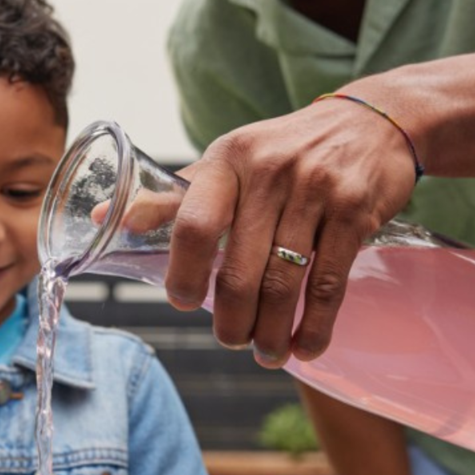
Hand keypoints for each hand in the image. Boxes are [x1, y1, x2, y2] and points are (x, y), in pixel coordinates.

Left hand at [164, 98, 416, 364]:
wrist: (371, 120)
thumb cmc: (282, 151)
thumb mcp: (225, 161)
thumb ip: (172, 197)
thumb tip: (104, 219)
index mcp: (226, 161)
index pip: (194, 224)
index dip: (183, 273)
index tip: (183, 302)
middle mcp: (269, 172)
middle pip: (240, 269)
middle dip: (232, 320)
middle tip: (230, 340)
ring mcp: (315, 191)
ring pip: (284, 283)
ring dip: (272, 332)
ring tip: (267, 354)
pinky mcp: (355, 211)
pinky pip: (329, 283)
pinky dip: (317, 325)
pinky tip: (307, 346)